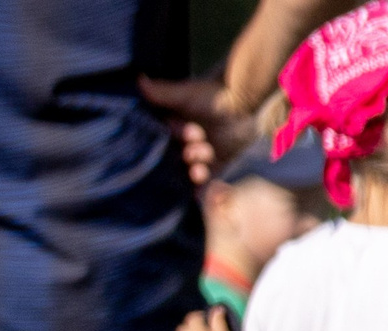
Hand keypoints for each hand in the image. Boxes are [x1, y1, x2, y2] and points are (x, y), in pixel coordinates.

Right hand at [140, 75, 256, 184]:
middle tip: (195, 149)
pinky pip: (207, 179)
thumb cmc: (216, 93)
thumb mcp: (186, 94)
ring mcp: (202, 153)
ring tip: (204, 162)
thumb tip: (139, 80)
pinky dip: (201, 188)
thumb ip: (162, 93)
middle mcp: (186, 142)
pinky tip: (198, 194)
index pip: (165, 142)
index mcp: (176, 128)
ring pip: (191, 169)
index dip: (174, 140)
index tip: (187, 133)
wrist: (249, 97)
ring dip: (196, 168)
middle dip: (187, 156)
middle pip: (177, 159)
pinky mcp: (218, 162)